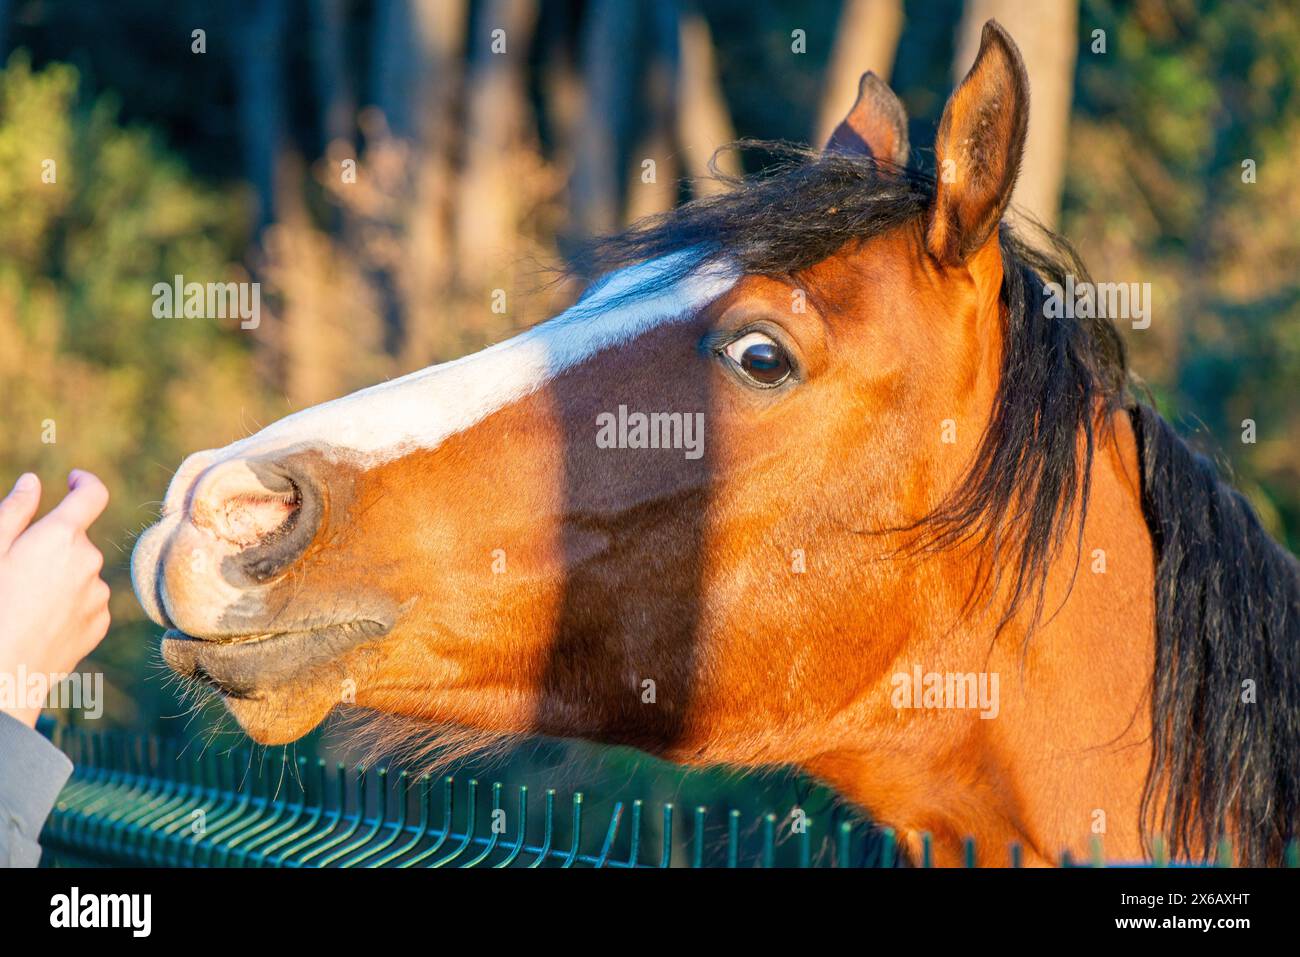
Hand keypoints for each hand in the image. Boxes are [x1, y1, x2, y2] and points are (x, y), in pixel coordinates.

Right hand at [0, 471, 110, 727]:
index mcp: (61, 537)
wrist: (1, 676)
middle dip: (52, 544)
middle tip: (13, 568)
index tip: (71, 480)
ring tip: (21, 602)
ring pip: (80, 572)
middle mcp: (89, 562)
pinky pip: (85, 602)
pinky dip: (66, 604)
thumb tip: (33, 482)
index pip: (93, 494)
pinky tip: (36, 622)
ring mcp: (98, 595)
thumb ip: (14, 513)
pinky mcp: (98, 624)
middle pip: (76, 540)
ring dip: (58, 576)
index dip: (83, 482)